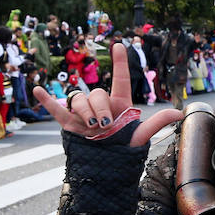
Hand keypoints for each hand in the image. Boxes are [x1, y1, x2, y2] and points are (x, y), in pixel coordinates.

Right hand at [33, 42, 181, 146]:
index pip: (120, 80)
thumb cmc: (123, 150)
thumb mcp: (139, 136)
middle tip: (103, 126)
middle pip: (96, 94)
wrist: (105, 169)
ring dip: (83, 112)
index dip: (119, 63)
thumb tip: (178, 113)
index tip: (119, 44)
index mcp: (119, 105)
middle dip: (98, 108)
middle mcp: (101, 106)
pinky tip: (36, 90)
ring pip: (79, 100)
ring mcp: (84, 114)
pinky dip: (46, 101)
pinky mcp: (70, 125)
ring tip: (89, 128)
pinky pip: (57, 110)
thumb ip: (156, 123)